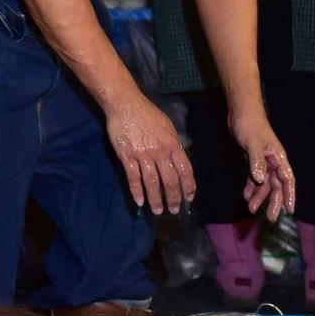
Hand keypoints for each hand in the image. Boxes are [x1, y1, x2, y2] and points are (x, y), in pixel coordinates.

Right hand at [105, 94, 195, 215]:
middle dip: (174, 198)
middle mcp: (160, 152)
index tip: (189, 198)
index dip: (188, 186)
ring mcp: (143, 155)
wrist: (125, 104)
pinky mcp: (127, 156)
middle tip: (174, 210)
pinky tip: (139, 202)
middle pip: (170, 180)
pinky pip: (133, 177)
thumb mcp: (168, 127)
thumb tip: (177, 161)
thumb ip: (173, 145)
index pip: (185, 170)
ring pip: (152, 182)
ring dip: (156, 199)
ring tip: (158, 211)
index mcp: (172, 144)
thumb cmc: (147, 113)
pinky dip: (136, 191)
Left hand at [230, 110, 295, 220]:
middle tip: (271, 218)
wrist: (241, 112)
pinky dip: (251, 187)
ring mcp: (264, 161)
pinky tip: (246, 196)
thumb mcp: (252, 143)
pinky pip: (255, 177)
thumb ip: (257, 161)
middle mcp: (273, 161)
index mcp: (278, 157)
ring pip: (264, 183)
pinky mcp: (253, 159)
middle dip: (273, 202)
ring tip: (251, 209)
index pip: (287, 180)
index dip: (290, 195)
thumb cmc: (249, 125)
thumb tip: (261, 180)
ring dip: (259, 196)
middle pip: (276, 185)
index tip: (290, 210)